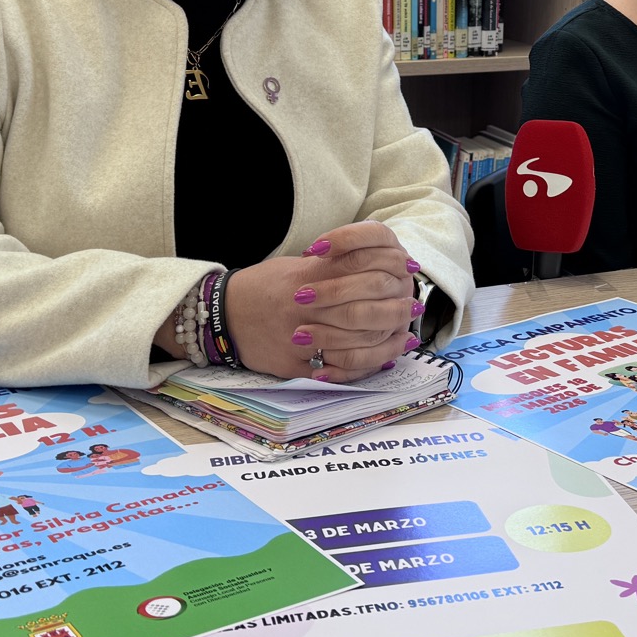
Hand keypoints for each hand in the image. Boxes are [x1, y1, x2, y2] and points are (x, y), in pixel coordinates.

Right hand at [225, 221, 420, 382]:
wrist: (222, 315)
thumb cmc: (262, 287)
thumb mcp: (295, 267)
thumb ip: (331, 268)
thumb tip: (374, 270)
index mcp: (306, 277)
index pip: (357, 271)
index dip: (387, 272)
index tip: (408, 271)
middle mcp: (304, 308)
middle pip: (363, 310)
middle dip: (394, 310)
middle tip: (414, 308)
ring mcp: (299, 339)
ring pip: (355, 343)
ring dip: (386, 340)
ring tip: (406, 336)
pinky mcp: (294, 366)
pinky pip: (337, 370)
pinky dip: (363, 367)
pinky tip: (382, 361)